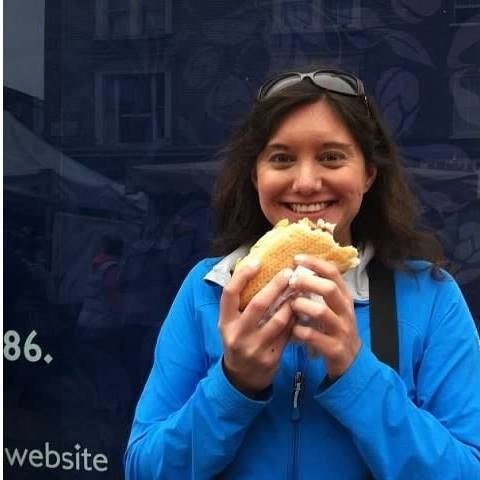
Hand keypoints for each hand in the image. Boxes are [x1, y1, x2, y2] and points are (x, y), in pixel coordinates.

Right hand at [218, 261, 294, 395]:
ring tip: (299, 290)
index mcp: (225, 322)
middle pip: (258, 304)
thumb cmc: (238, 341)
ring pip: (278, 320)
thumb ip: (241, 304)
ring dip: (291, 303)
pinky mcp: (269, 359)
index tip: (257, 262)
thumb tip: (256, 270)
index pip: (230, 293)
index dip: (242, 276)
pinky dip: (295, 321)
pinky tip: (301, 311)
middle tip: (288, 273)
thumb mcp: (231, 323)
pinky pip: (287, 335)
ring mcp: (253, 348)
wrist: (241, 378)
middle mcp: (237, 334)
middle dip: (275, 286)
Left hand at [289, 255, 360, 379]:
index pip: (333, 273)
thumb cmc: (335, 331)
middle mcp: (345, 311)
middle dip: (308, 282)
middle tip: (291, 281)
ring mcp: (341, 330)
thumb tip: (297, 272)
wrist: (351, 364)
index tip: (297, 258)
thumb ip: (319, 293)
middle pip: (329, 289)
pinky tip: (293, 330)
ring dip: (302, 305)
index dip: (315, 263)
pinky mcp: (335, 349)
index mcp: (344, 298)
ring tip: (291, 305)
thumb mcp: (333, 308)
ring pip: (322, 312)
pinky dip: (301, 331)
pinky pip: (315, 337)